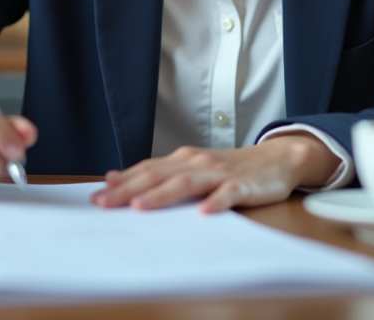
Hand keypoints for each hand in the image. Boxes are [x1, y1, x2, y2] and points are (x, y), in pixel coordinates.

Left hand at [90, 133, 340, 213]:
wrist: (276, 159)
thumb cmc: (229, 168)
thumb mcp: (190, 167)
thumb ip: (157, 173)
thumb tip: (114, 177)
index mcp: (182, 159)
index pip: (146, 169)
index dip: (121, 183)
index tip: (96, 197)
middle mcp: (197, 162)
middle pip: (159, 174)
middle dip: (130, 189)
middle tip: (105, 204)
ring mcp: (220, 173)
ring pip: (187, 182)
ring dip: (163, 194)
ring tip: (143, 207)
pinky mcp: (243, 186)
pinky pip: (228, 194)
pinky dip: (215, 203)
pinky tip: (203, 213)